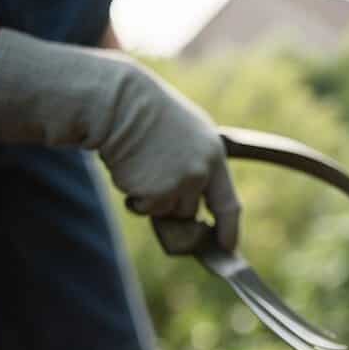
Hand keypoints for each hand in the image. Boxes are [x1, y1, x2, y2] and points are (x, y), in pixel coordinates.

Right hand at [0, 29, 240, 248]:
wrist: (119, 102)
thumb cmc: (148, 114)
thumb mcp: (187, 133)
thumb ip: (198, 165)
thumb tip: (194, 206)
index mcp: (214, 156)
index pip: (229, 204)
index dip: (229, 229)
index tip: (227, 247)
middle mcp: (202, 173)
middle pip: (189, 211)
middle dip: (172, 203)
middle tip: (153, 176)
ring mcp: (179, 183)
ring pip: (166, 211)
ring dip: (151, 198)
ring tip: (139, 163)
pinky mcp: (155, 191)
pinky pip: (144, 209)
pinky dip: (133, 197)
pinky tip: (127, 169)